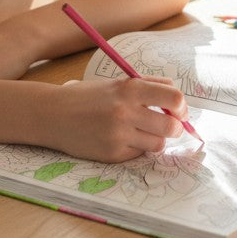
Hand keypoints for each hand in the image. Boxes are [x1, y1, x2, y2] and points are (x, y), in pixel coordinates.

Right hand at [46, 77, 189, 162]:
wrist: (54, 114)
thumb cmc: (89, 97)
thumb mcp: (118, 83)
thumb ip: (149, 85)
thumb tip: (178, 99)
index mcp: (130, 89)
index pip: (174, 98)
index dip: (182, 107)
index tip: (179, 111)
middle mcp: (126, 112)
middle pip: (171, 127)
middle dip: (174, 128)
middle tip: (168, 125)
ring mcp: (119, 135)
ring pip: (158, 144)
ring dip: (155, 139)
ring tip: (141, 131)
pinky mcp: (112, 154)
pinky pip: (139, 154)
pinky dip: (136, 147)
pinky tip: (122, 139)